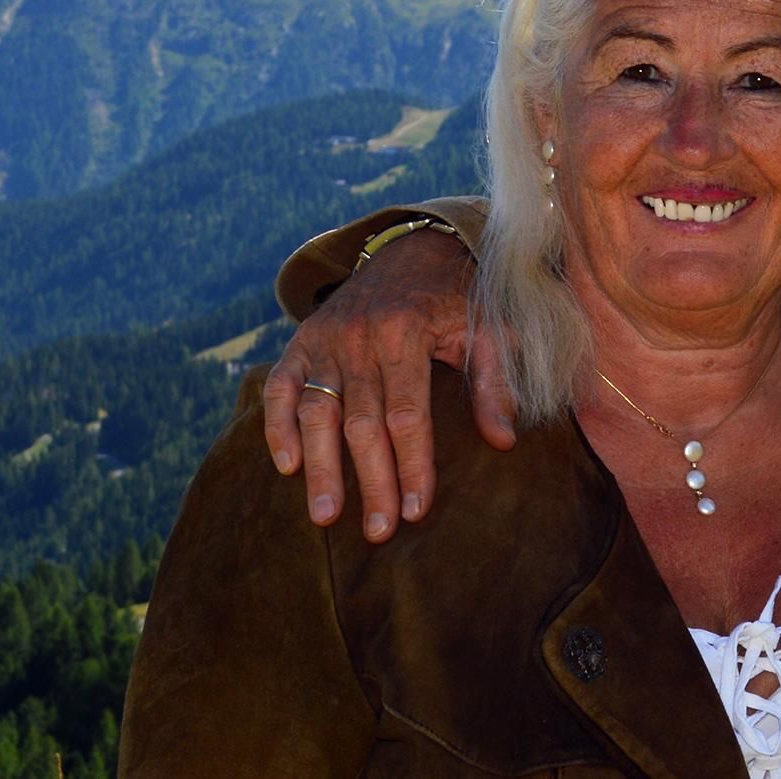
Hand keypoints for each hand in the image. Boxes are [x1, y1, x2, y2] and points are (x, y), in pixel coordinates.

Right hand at [262, 227, 519, 539]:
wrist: (413, 249)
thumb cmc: (457, 299)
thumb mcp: (489, 329)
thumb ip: (494, 383)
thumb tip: (503, 442)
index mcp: (407, 332)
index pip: (407, 414)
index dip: (411, 465)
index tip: (416, 510)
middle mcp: (359, 336)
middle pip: (361, 423)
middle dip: (371, 480)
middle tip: (378, 531)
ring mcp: (325, 339)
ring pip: (316, 411)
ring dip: (319, 466)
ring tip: (324, 516)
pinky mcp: (302, 341)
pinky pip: (281, 387)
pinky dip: (277, 426)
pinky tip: (288, 466)